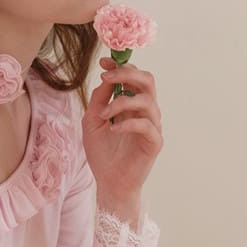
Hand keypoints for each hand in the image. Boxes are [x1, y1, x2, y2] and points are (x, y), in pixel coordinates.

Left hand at [81, 56, 162, 202]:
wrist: (109, 182)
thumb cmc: (102, 153)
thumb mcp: (92, 121)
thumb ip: (99, 100)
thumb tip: (105, 79)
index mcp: (132, 104)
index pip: (134, 77)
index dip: (121, 66)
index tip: (103, 63)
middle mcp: (145, 111)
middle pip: (147, 81)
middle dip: (127, 74)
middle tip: (108, 78)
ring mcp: (152, 126)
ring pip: (147, 101)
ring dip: (122, 102)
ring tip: (104, 114)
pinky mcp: (154, 142)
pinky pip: (146, 125)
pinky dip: (128, 123)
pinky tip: (113, 129)